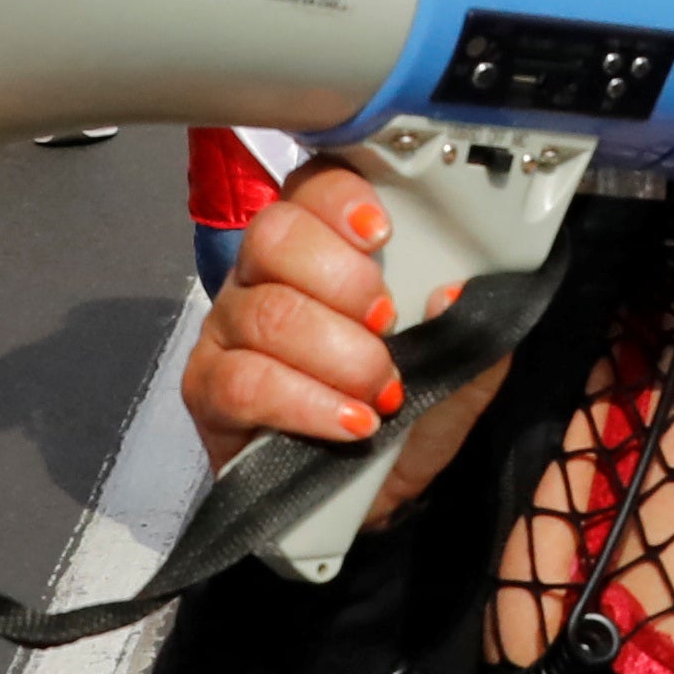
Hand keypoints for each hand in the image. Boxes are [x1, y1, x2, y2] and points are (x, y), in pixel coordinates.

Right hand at [181, 162, 514, 518]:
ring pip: (265, 313)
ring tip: (382, 393)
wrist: (385, 486)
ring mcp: (227, 328)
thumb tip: (450, 288)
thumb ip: (466, 317)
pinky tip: (350, 423)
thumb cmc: (415, 400)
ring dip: (338, 355)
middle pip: (274, 236)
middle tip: (388, 324)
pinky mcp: (208, 390)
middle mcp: (262, 273)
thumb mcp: (462, 352)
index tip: (382, 233)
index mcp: (321, 244)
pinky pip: (242, 382)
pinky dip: (305, 402)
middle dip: (343, 281)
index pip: (310, 186)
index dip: (340, 199)